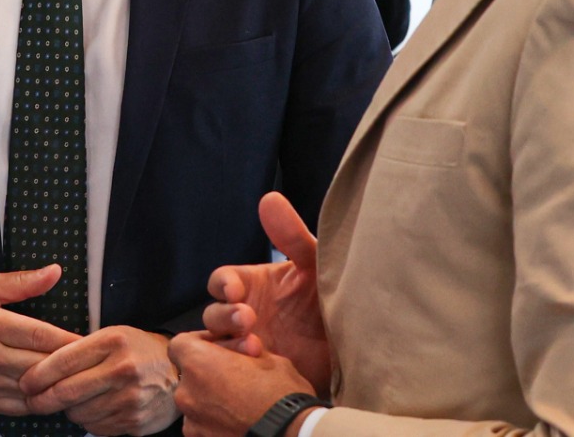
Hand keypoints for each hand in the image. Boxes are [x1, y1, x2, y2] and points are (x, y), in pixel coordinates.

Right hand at [0, 266, 82, 414]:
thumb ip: (20, 281)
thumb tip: (53, 272)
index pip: (39, 335)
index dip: (69, 340)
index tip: (89, 341)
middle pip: (40, 364)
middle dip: (68, 365)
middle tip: (90, 362)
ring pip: (32, 389)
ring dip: (56, 386)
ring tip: (76, 380)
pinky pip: (18, 406)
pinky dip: (38, 402)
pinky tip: (51, 393)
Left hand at [20, 326, 179, 434]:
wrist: (178, 373)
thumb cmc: (137, 350)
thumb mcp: (112, 336)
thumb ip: (79, 350)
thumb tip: (40, 370)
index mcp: (113, 341)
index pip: (63, 361)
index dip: (37, 375)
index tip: (25, 382)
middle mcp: (123, 369)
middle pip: (67, 391)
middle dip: (42, 399)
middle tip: (31, 400)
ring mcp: (130, 399)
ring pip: (79, 413)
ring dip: (68, 410)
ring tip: (72, 400)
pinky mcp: (134, 422)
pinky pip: (96, 428)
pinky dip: (88, 421)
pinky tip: (93, 409)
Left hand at [169, 333, 313, 436]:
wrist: (294, 435)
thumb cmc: (282, 394)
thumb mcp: (267, 357)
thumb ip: (242, 350)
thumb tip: (242, 347)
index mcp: (197, 364)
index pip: (180, 345)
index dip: (200, 343)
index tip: (221, 348)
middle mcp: (186, 393)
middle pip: (188, 376)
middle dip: (208, 373)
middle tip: (235, 376)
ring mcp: (192, 423)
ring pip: (195, 402)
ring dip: (210, 399)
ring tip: (239, 404)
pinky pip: (202, 425)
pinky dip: (215, 422)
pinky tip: (238, 421)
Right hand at [202, 193, 329, 392]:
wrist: (359, 351)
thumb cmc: (335, 301)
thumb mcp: (316, 267)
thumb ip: (292, 236)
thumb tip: (269, 198)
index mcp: (254, 286)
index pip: (221, 281)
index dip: (222, 285)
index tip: (234, 291)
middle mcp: (247, 314)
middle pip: (213, 312)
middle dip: (224, 316)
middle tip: (248, 320)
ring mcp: (249, 344)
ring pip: (217, 343)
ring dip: (228, 343)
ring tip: (255, 348)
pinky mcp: (256, 375)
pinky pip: (230, 372)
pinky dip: (235, 370)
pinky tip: (259, 367)